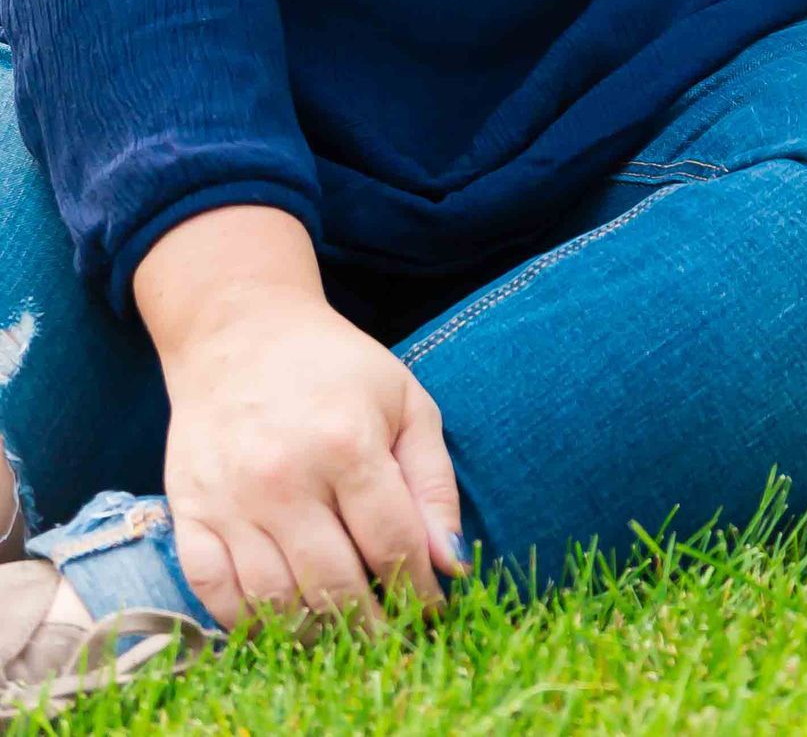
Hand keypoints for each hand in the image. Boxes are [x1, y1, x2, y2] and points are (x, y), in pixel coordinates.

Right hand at [135, 207, 462, 631]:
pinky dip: (248, 624)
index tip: (431, 612)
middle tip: (390, 639)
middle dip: (372, 627)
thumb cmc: (336, 368)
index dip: (419, 592)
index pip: (393, 546)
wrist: (240, 333)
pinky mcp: (190, 513)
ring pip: (276, 603)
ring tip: (342, 636)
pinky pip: (215, 595)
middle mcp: (285, 478)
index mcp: (347, 443)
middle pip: (336, 586)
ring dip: (315, 634)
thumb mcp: (405, 402)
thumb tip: (451, 563)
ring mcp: (231, 501)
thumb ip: (433, 482)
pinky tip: (281, 621)